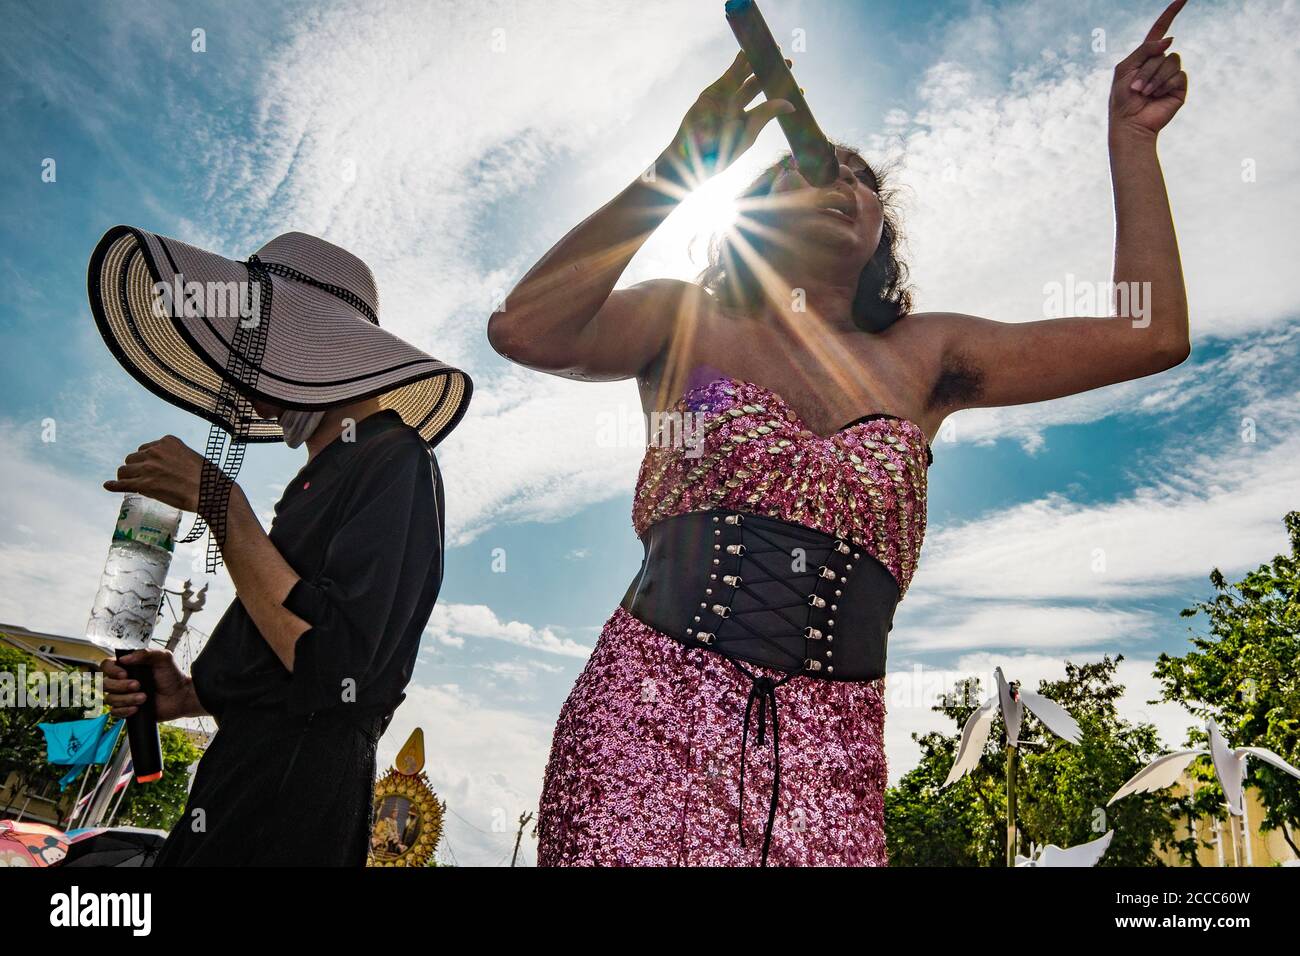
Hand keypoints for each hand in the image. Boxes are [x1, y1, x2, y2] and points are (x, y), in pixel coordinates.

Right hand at [101, 649, 203, 720]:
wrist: (181, 696)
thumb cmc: (172, 676)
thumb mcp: (163, 658)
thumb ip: (146, 654)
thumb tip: (125, 659)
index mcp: (128, 666)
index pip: (106, 666)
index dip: (111, 670)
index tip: (125, 674)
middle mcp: (123, 681)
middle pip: (105, 684)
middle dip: (121, 686)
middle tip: (139, 685)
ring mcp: (124, 696)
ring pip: (110, 699)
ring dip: (127, 699)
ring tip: (144, 697)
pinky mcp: (127, 709)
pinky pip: (115, 712)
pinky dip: (124, 710)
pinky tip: (137, 708)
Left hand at [103, 434, 209, 513]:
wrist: (212, 492)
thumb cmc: (208, 478)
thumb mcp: (190, 457)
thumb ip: (174, 457)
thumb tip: (164, 469)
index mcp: (167, 441)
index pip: (146, 448)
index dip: (147, 460)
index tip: (152, 469)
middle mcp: (155, 451)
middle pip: (133, 458)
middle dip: (136, 468)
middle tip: (144, 479)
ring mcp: (148, 467)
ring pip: (125, 470)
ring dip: (127, 477)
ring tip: (132, 484)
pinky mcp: (144, 484)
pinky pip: (123, 484)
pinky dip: (113, 485)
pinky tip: (108, 485)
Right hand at [660, 51, 794, 186]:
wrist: (693, 155)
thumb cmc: (722, 152)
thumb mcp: (748, 132)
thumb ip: (767, 114)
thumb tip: (791, 104)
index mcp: (749, 122)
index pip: (770, 105)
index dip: (784, 96)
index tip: (801, 89)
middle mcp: (738, 108)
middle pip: (759, 86)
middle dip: (773, 74)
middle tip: (790, 63)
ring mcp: (726, 98)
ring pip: (745, 77)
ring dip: (757, 63)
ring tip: (772, 51)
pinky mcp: (715, 91)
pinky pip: (730, 74)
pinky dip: (739, 63)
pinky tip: (749, 52)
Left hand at [1110, 0, 1187, 139]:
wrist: (1129, 124)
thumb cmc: (1122, 98)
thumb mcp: (1125, 68)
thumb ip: (1145, 50)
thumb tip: (1170, 40)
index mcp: (1146, 56)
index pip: (1160, 30)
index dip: (1170, 13)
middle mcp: (1161, 63)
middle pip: (1162, 51)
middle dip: (1147, 70)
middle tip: (1136, 88)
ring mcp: (1171, 75)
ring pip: (1172, 62)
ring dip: (1155, 79)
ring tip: (1144, 94)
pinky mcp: (1179, 87)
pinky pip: (1178, 76)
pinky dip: (1164, 85)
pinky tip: (1156, 97)